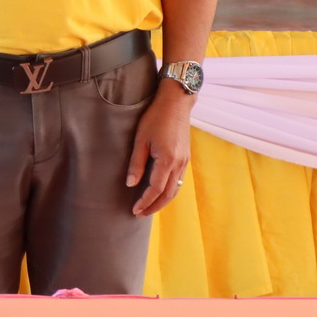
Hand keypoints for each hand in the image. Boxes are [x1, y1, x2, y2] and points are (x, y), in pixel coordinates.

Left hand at [126, 83, 193, 216]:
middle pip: (168, 195)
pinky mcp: (186, 157)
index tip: (134, 210)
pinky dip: (169, 191)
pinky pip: (179, 181)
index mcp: (167, 160)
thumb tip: (131, 184)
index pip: (155, 189)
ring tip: (148, 207)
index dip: (144, 202)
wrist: (176, 102)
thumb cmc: (155, 117)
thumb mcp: (141, 139)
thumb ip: (136, 163)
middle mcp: (179, 164)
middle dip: (154, 207)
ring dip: (162, 201)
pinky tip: (160, 192)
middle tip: (140, 214)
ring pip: (175, 190)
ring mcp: (185, 161)